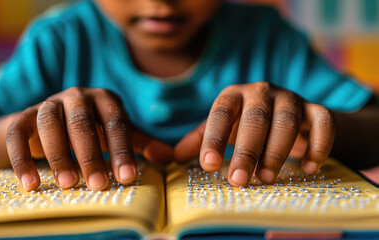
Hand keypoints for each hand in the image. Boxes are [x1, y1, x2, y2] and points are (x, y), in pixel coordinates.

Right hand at [6, 87, 172, 190]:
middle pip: (82, 123)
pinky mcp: (22, 116)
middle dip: (91, 155)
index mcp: (104, 99)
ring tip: (69, 184)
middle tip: (98, 185)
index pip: (116, 123)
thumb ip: (139, 144)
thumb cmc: (91, 131)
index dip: (121, 150)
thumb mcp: (116, 135)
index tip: (126, 178)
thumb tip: (168, 158)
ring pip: (50, 124)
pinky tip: (31, 184)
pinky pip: (18, 133)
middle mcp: (76, 97)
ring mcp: (48, 104)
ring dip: (59, 155)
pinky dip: (22, 158)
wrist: (48, 124)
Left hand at [175, 82, 334, 185]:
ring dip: (277, 150)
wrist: (288, 113)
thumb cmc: (246, 124)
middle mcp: (261, 92)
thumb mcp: (223, 129)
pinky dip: (318, 145)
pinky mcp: (316, 109)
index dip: (213, 139)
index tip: (208, 166)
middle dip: (247, 151)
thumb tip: (173, 157)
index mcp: (234, 96)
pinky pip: (323, 122)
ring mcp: (291, 99)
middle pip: (255, 118)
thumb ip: (201, 139)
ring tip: (266, 178)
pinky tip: (308, 168)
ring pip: (287, 120)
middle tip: (239, 180)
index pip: (221, 114)